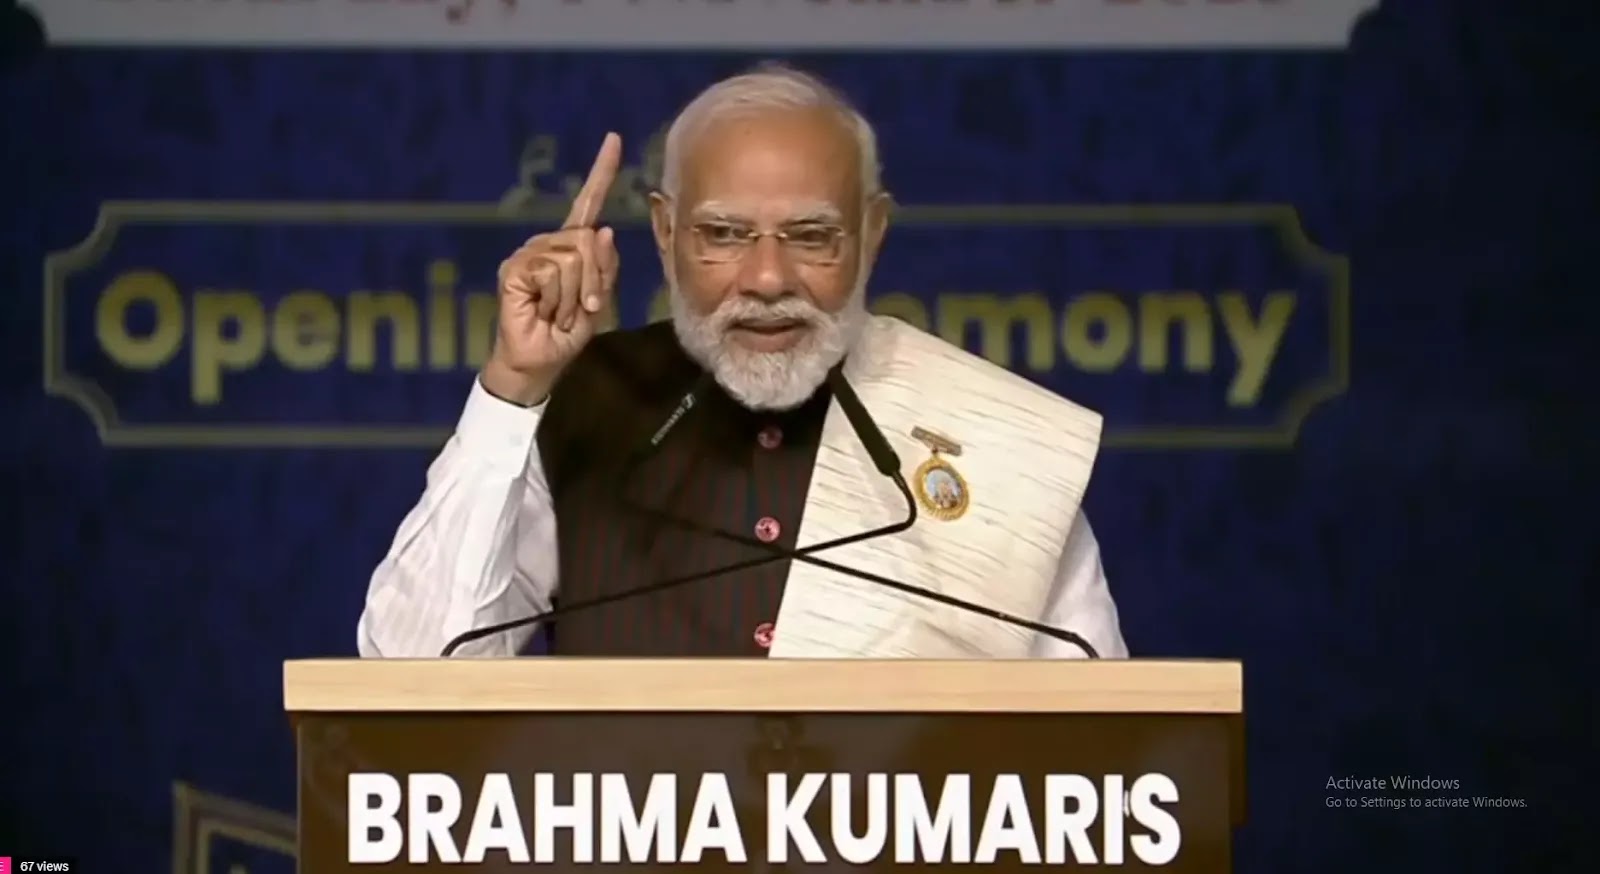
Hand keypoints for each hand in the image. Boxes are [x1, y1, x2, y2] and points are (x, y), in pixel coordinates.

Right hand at [483, 132, 622, 404]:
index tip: (613, 139)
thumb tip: (603, 230)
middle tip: (582, 310)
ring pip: (572, 258)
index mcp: (571, 247)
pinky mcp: (513, 269)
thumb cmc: (567, 333)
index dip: (601, 172)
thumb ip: (605, 268)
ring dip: (575, 295)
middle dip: (594, 282)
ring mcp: (528, 255)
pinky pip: (552, 271)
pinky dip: (556, 299)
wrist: (539, 362)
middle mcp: (548, 244)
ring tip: (560, 313)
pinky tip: (543, 311)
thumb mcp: (598, 301)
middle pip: (587, 240)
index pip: (588, 203)